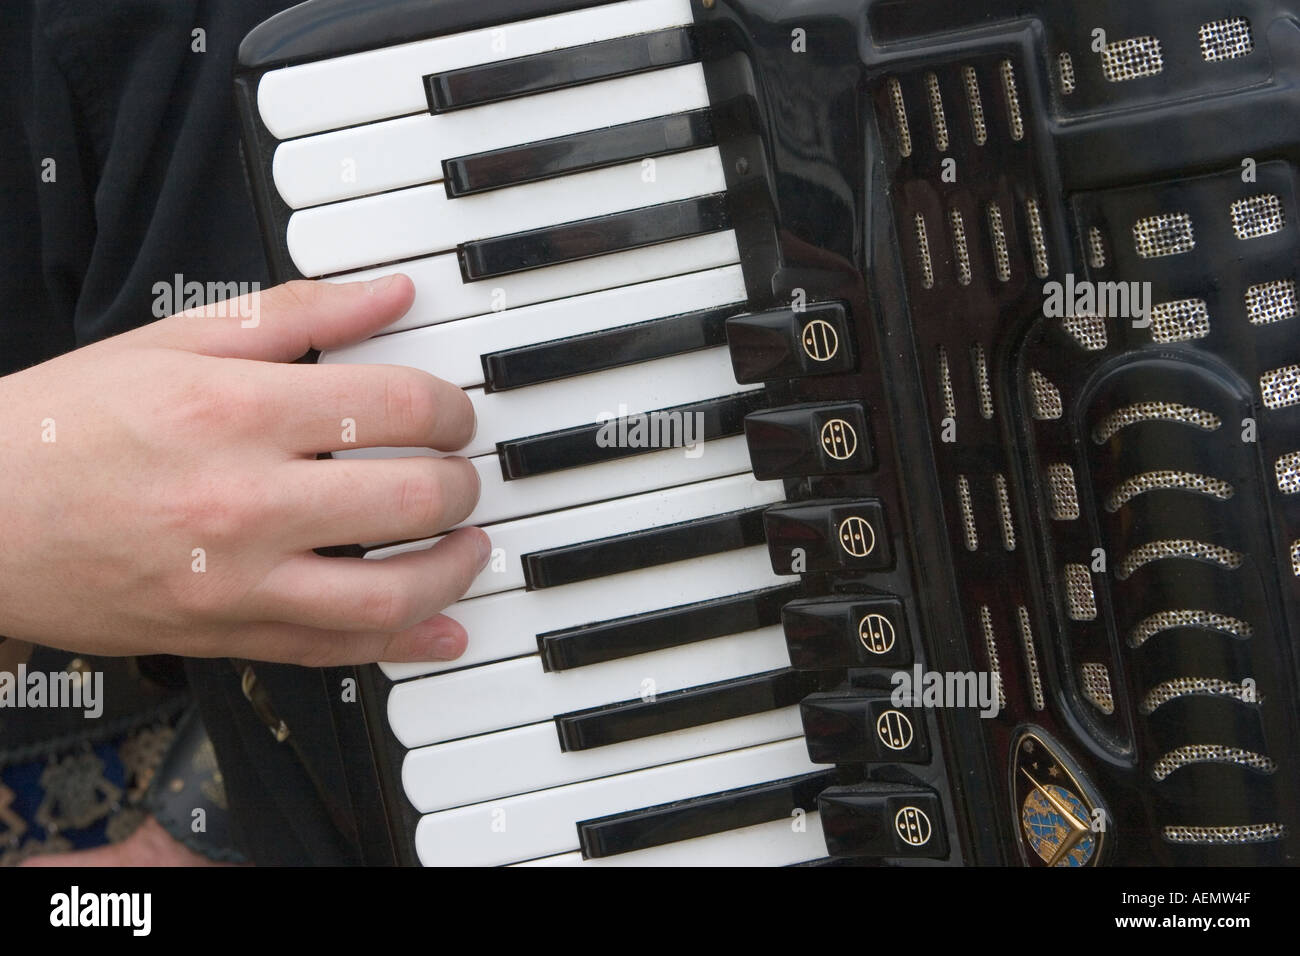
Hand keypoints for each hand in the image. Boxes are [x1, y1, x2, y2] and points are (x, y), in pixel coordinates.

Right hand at [0, 276, 486, 665]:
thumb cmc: (65, 425)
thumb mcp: (173, 342)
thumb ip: (294, 314)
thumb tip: (388, 291)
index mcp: (235, 412)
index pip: (395, 407)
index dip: (449, 409)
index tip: (451, 415)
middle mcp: (242, 502)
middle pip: (409, 500)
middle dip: (461, 484)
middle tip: (461, 474)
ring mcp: (235, 582)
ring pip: (387, 595)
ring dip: (453, 570)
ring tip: (468, 544)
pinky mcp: (224, 636)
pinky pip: (335, 653)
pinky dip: (404, 644)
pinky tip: (442, 628)